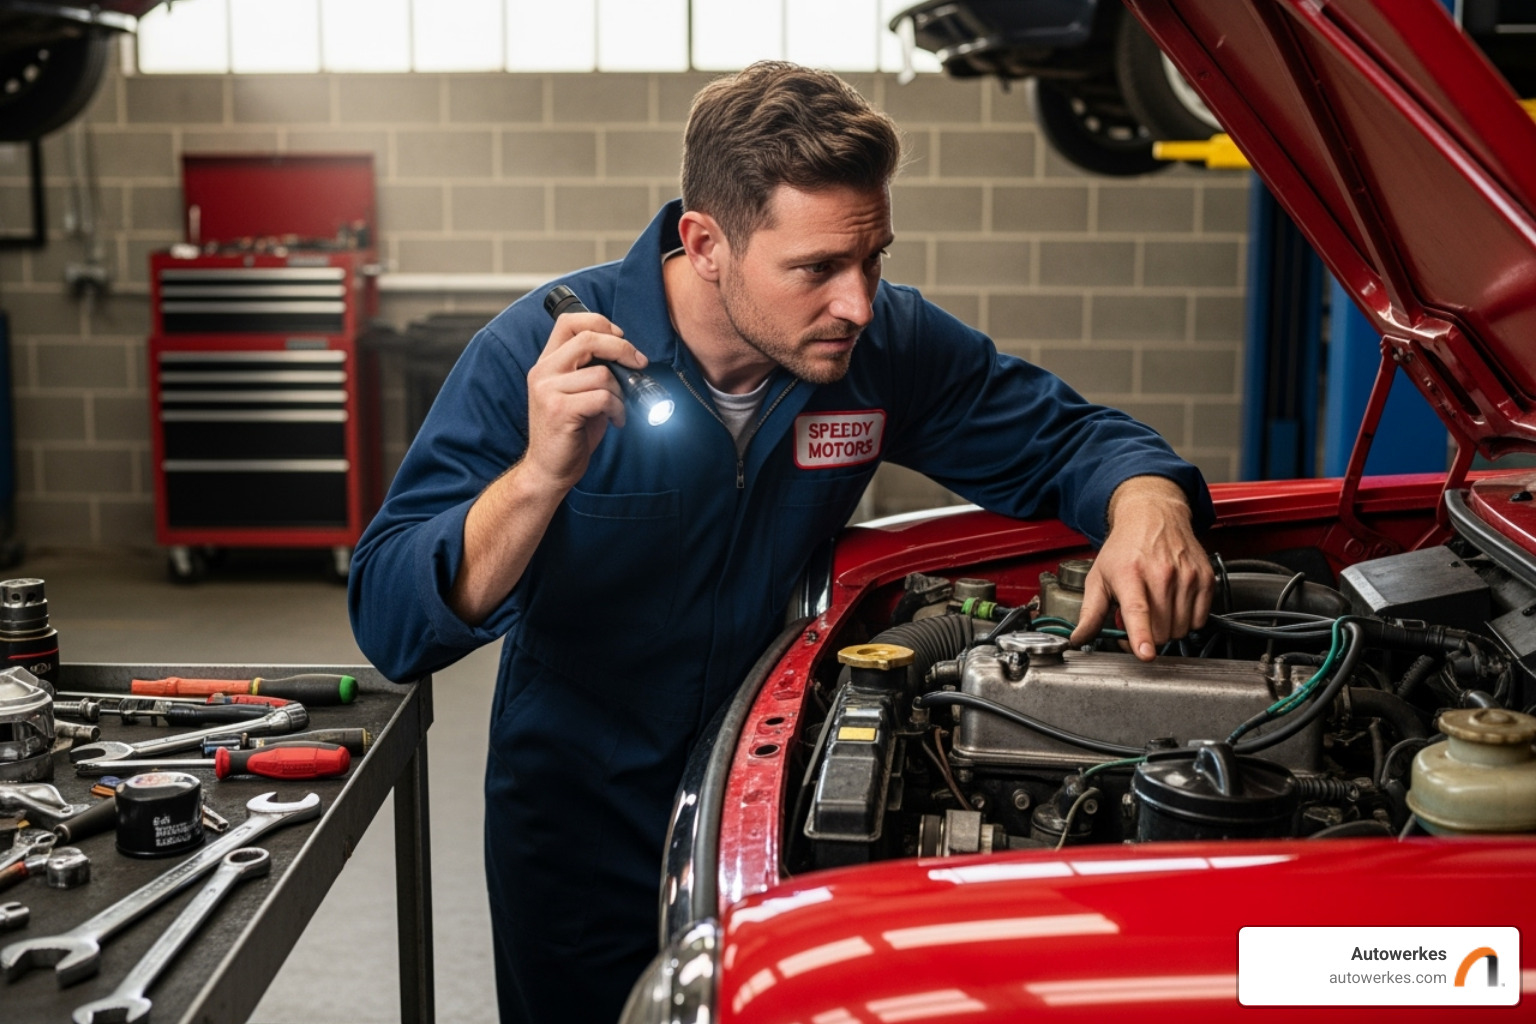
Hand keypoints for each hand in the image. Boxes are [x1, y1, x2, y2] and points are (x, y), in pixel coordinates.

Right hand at [523, 309, 648, 490]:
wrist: (549, 469)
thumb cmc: (569, 432)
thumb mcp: (577, 393)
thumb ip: (592, 370)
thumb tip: (627, 354)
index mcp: (547, 363)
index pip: (568, 321)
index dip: (600, 322)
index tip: (621, 338)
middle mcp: (543, 372)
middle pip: (588, 339)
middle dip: (622, 348)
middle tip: (639, 363)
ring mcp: (548, 390)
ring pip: (602, 373)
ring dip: (621, 392)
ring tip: (618, 408)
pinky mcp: (560, 410)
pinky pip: (603, 397)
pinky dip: (618, 409)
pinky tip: (615, 420)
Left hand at [1068, 476, 1213, 660]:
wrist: (1153, 516)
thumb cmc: (1125, 548)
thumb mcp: (1098, 577)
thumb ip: (1089, 612)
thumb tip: (1078, 638)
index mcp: (1130, 574)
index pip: (1138, 611)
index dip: (1142, 635)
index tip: (1146, 653)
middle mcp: (1161, 574)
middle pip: (1160, 630)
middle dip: (1148, 634)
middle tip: (1139, 616)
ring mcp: (1186, 576)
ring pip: (1180, 629)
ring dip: (1167, 627)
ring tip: (1155, 606)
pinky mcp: (1204, 578)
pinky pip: (1198, 620)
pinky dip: (1186, 619)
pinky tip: (1173, 603)